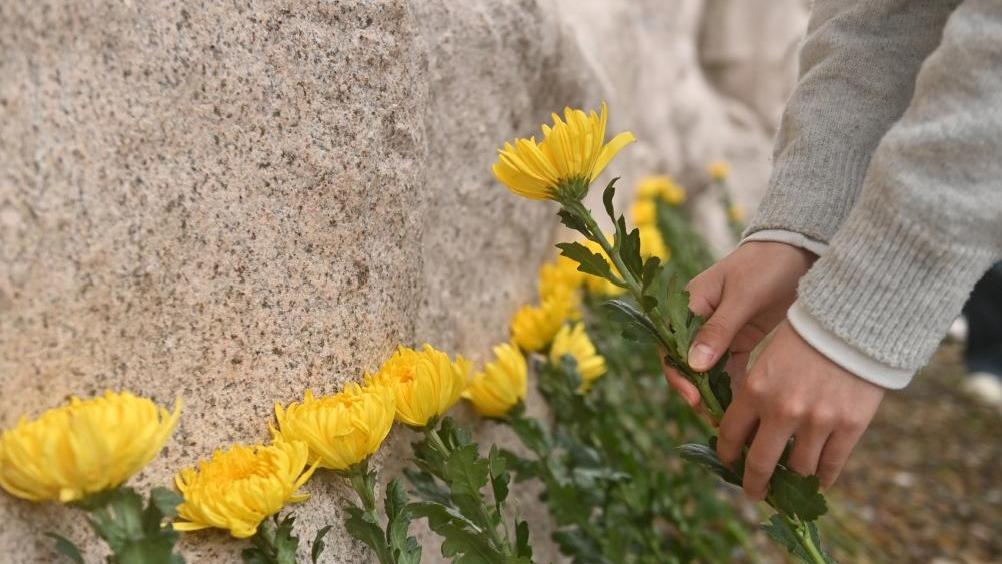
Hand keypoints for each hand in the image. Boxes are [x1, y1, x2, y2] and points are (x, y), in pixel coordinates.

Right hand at [662, 241, 816, 405]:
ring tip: (729, 422)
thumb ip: (718, 331)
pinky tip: (744, 408)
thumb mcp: (742, 297)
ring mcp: (719, 332)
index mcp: (688, 305)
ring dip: (716, 395)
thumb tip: (694, 365)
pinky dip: (734, 388)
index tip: (695, 399)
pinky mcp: (739, 340)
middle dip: (698, 392)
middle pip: (687, 365)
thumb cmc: (766, 266)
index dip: (679, 376)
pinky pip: (730, 370)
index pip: (671, 347)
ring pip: (708, 372)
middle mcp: (698, 321)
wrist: (798, 251)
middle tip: (715, 419)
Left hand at [718, 322, 884, 497]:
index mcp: (755, 389)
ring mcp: (818, 421)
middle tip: (754, 493)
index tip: (728, 462)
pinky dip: (823, 478)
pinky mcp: (850, 426)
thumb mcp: (768, 357)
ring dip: (791, 482)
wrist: (854, 320)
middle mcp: (782, 410)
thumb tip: (745, 428)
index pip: (731, 435)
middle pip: (761, 463)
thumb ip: (755, 392)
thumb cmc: (806, 332)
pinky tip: (818, 482)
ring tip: (789, 487)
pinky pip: (832, 465)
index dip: (727, 454)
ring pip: (799, 469)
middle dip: (754, 484)